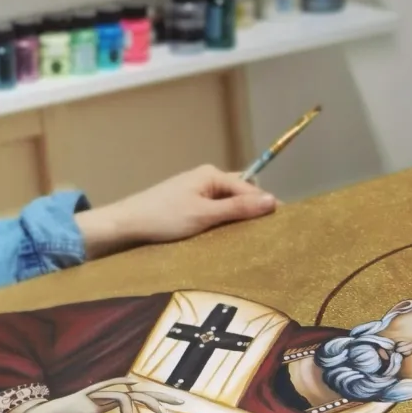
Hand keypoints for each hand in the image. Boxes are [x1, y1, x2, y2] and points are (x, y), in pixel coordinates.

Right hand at [7, 377, 186, 412]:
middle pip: (135, 392)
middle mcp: (100, 399)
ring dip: (148, 398)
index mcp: (100, 408)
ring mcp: (94, 396)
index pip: (129, 400)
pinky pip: (111, 394)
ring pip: (128, 391)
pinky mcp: (86, 397)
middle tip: (181, 401)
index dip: (147, 401)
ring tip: (165, 408)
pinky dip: (123, 403)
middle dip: (158, 395)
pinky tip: (128, 410)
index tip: (165, 409)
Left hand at [75, 165, 276, 261]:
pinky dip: (223, 221)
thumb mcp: (205, 215)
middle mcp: (206, 177)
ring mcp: (196, 190)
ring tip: (250, 238)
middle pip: (240, 193)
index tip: (284, 225)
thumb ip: (238, 208)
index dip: (266, 206)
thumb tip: (273, 200)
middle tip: (267, 234)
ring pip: (228, 203)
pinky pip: (215, 210)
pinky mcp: (188, 203)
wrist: (127, 224)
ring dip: (237, 218)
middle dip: (253, 210)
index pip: (250, 188)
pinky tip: (226, 236)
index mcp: (211, 174)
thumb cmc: (164, 217)